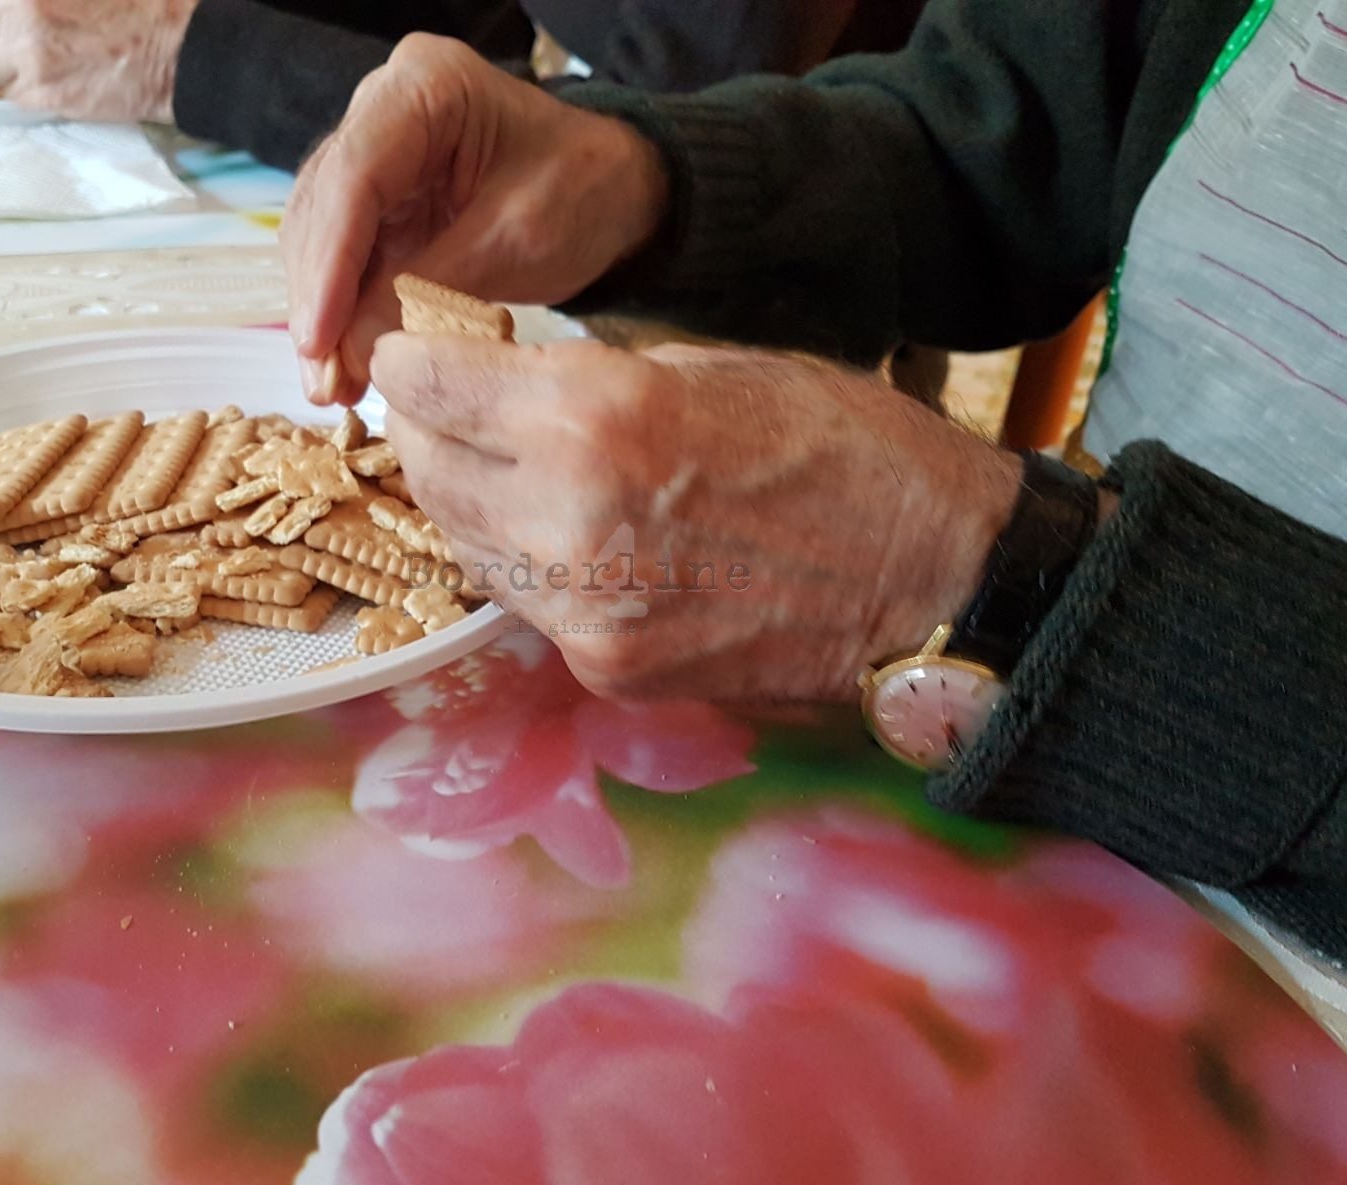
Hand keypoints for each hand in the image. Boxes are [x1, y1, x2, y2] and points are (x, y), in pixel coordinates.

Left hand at [0, 0, 197, 122]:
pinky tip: (60, 74)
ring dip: (0, 62)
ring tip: (38, 55)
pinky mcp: (47, 93)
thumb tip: (2, 5)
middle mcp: (18, 7)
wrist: (185, 47)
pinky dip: (29, 87)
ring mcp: (29, 53)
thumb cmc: (141, 2)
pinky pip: (12, 95)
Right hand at [283, 34, 669, 405]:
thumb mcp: (517, 239)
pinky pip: (348, 263)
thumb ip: (432, 290)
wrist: (621, 193)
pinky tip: (345, 371)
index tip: (318, 339)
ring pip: (323, 240)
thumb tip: (352, 355)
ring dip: (323, 317)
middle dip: (319, 301)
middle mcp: (382, 112)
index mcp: (423, 88)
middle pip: (325, 209)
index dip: (329, 263)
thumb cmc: (586, 192)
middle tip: (323, 381)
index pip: (354, 176)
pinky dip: (345, 317)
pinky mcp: (383, 207)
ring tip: (331, 388)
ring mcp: (377, 159)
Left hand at [372, 336, 1022, 701]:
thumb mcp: (710, 363)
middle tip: (448, 408)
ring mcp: (585, 612)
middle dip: (428, 432)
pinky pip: (528, 604)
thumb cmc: (844, 445)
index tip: (415, 352)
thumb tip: (508, 382)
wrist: (932, 578)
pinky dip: (527, 562)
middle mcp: (569, 522)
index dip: (413, 361)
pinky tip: (565, 532)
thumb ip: (590, 378)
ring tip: (506, 467)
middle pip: (428, 472)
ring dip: (471, 501)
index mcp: (593, 419)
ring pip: (466, 546)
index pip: (428, 387)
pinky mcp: (610, 669)